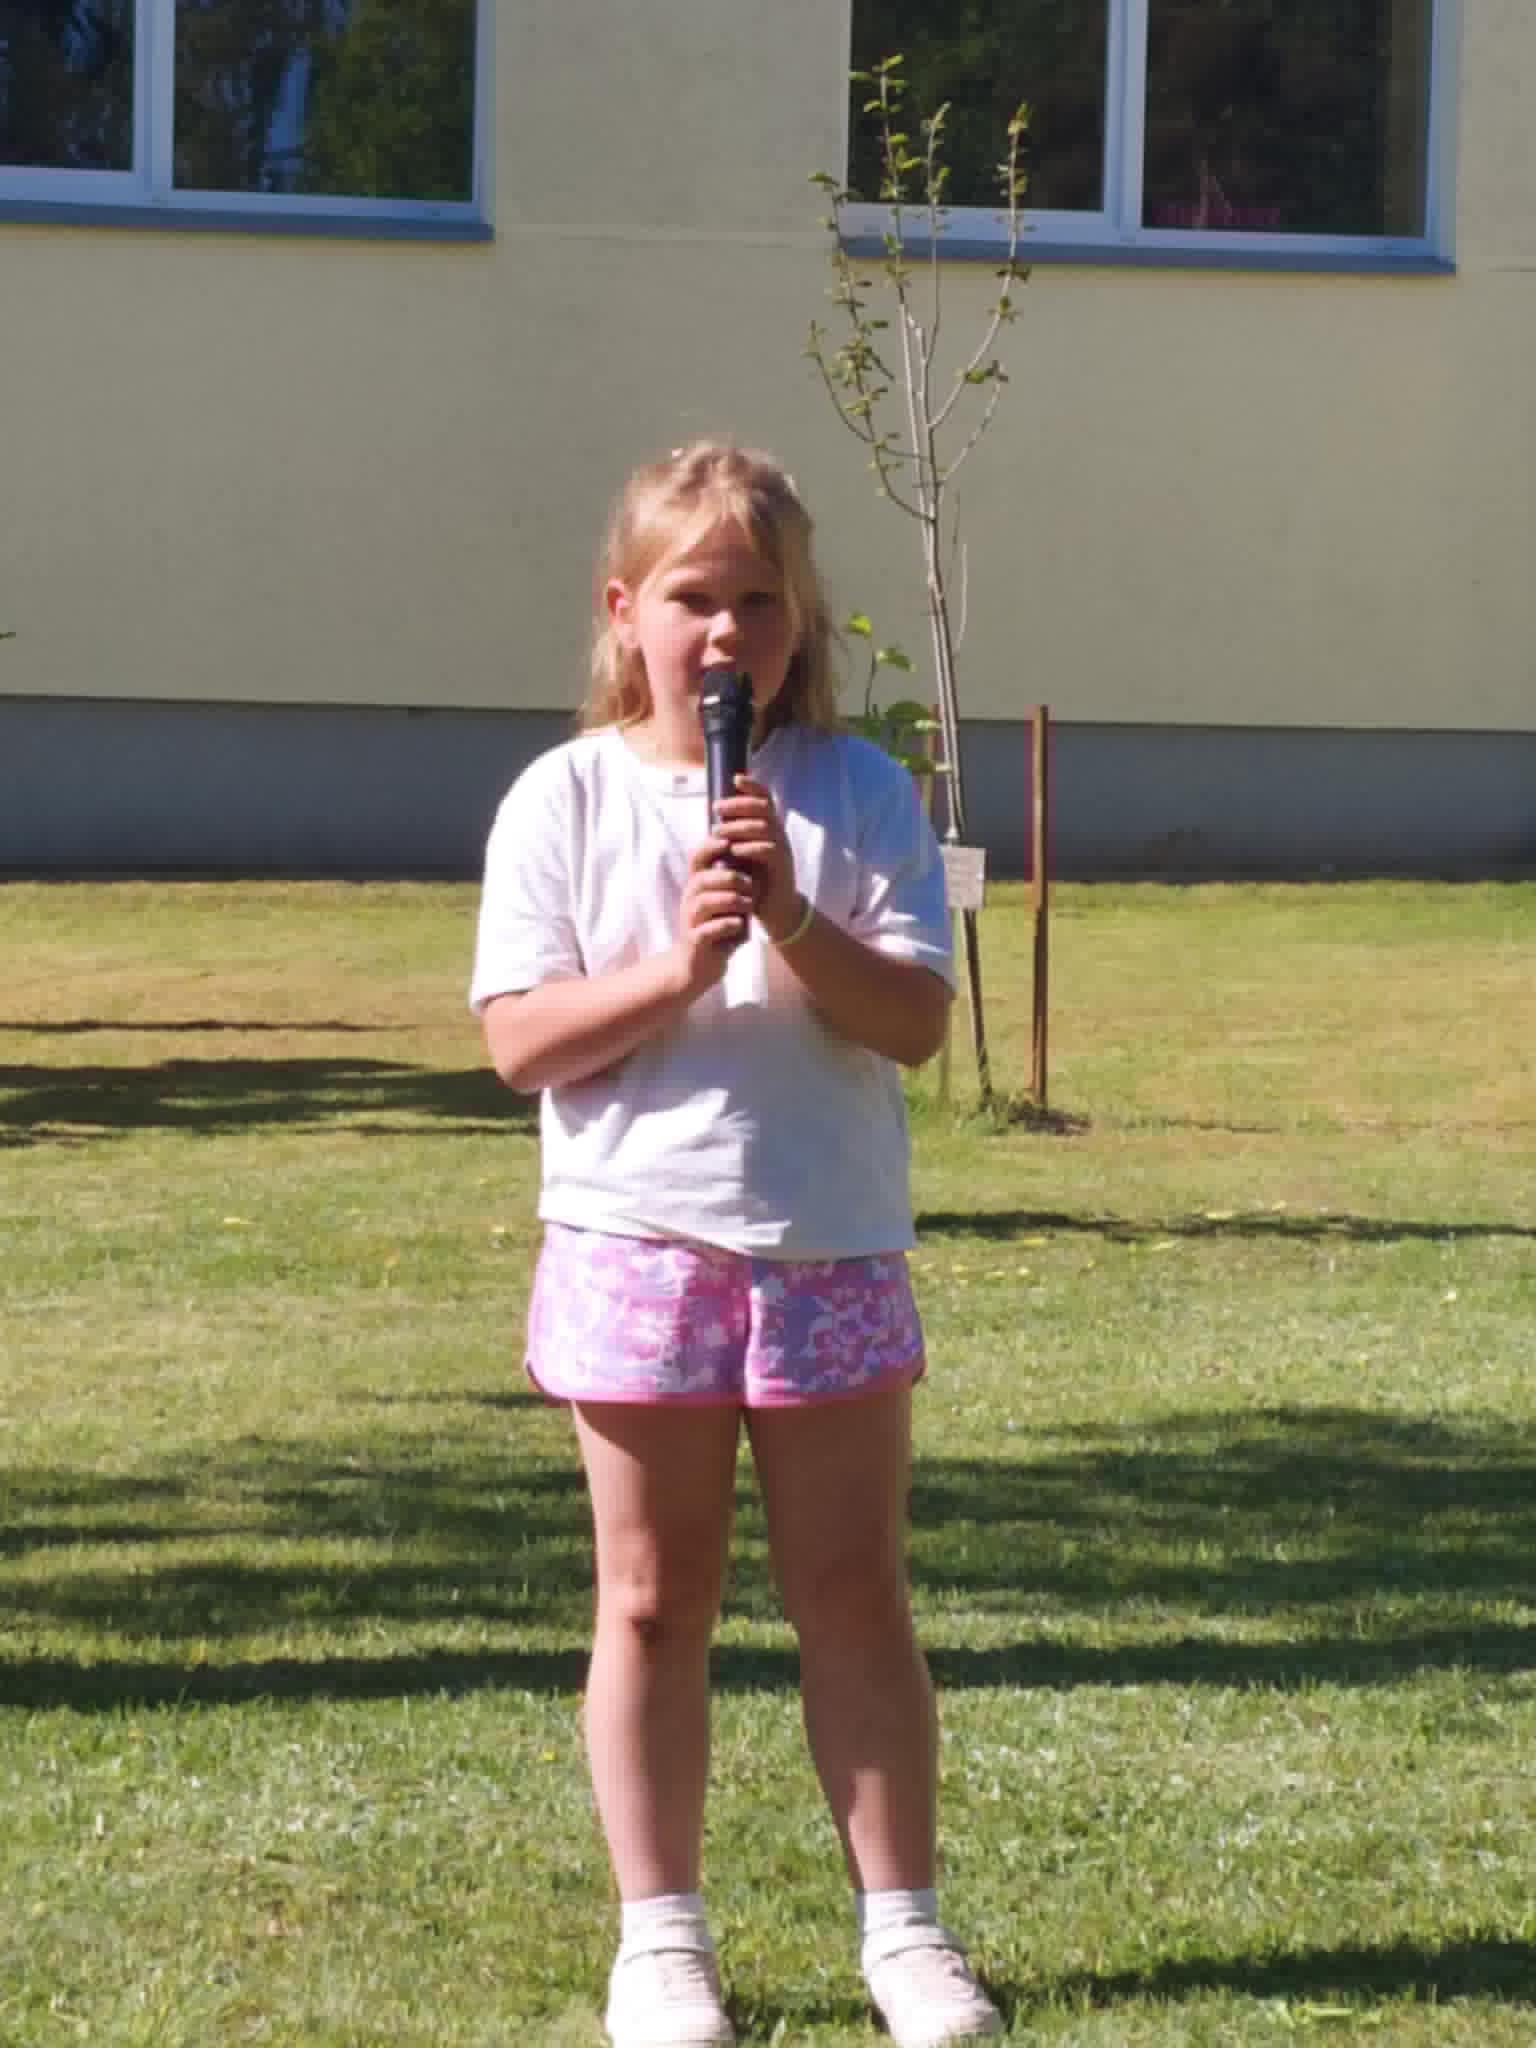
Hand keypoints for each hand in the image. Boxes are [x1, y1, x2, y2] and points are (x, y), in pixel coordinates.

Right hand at [674, 835, 753, 991]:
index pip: (697, 857)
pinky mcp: (695, 941)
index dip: (711, 846)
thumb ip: (738, 880)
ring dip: (731, 901)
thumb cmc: (720, 927)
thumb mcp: (730, 900)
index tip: (730, 842)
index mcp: (698, 885)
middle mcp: (690, 899)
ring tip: (749, 905)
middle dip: (729, 878)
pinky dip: (725, 925)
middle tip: (751, 884)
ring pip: (704, 902)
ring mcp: (690, 921)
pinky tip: (740, 924)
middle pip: (703, 879)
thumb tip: (755, 850)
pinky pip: (707, 930)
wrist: (700, 964)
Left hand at [712, 777, 799, 939]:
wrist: (777, 910)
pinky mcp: (782, 867)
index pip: (766, 799)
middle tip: (717, 808)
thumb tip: (715, 819)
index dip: (753, 786)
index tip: (735, 779)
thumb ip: (735, 837)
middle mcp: (779, 834)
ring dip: (739, 826)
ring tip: (718, 830)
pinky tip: (733, 849)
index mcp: (769, 828)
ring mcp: (783, 850)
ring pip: (765, 827)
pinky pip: (769, 850)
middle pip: (763, 808)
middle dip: (739, 804)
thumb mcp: (744, 855)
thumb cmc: (756, 880)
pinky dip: (750, 847)